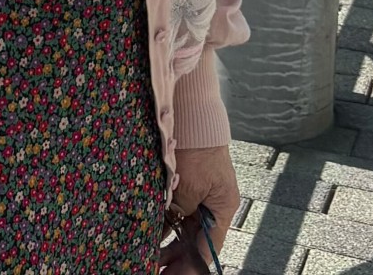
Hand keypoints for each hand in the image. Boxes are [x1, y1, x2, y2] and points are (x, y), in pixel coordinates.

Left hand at [158, 143, 239, 273]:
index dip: (191, 266)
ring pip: (185, 228)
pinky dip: (166, 224)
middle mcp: (213, 205)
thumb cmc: (196, 147)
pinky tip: (151, 235)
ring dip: (169, 244)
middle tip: (158, 271)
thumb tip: (166, 227)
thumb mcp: (187, 186)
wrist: (192, 113)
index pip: (208, 248)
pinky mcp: (187, 184)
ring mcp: (201, 195)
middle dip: (178, 259)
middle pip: (196, 241)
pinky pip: (177, 212)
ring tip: (151, 258)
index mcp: (222, 208)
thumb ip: (178, 210)